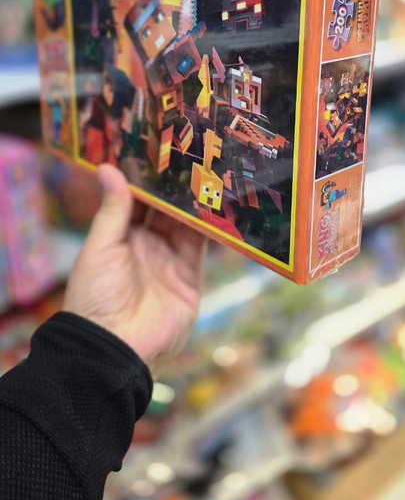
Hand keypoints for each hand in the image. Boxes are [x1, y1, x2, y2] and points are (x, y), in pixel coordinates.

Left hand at [63, 164, 207, 374]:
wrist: (114, 349)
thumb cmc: (95, 297)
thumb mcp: (99, 248)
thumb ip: (112, 209)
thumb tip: (108, 167)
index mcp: (120, 237)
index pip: (137, 200)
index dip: (147, 178)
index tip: (159, 150)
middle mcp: (146, 245)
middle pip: (164, 209)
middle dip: (175, 186)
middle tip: (190, 155)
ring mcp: (169, 260)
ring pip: (185, 223)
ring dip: (193, 201)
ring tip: (205, 171)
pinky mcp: (190, 277)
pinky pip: (200, 246)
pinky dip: (208, 226)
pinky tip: (214, 203)